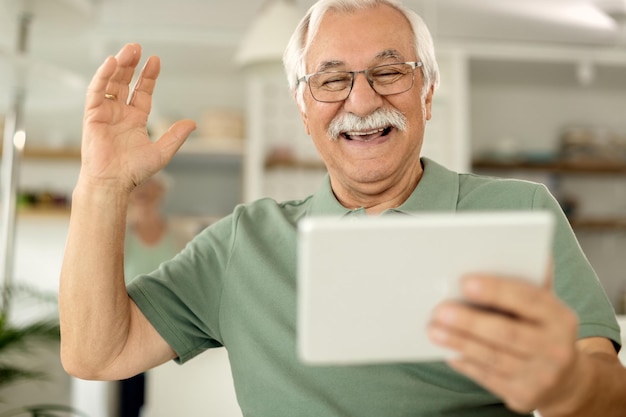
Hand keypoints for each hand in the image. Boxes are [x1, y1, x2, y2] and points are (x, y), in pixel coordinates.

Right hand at [80, 43, 195, 191]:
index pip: (142, 92)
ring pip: (111, 83)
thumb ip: (176, 136)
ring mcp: (105, 113)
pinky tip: (111, 63)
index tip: (155, 61)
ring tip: (128, 50)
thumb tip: (192, 123)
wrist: (113, 182)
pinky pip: (96, 91)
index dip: (148, 76)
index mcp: (135, 119)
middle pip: (125, 82)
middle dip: (131, 65)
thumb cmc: (133, 171)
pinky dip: (102, 77)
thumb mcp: (162, 152)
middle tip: (137, 48)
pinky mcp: (92, 115)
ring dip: (118, 66)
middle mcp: (120, 113)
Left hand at [428, 273, 579, 412]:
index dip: (496, 290)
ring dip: (459, 342)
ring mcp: (541, 376)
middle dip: (470, 321)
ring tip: (433, 329)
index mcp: (561, 317)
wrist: (566, 379)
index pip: (528, 299)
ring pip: (492, 357)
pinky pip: (486, 377)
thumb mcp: (544, 306)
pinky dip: (463, 362)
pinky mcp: (523, 396)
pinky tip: (446, 350)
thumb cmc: (542, 328)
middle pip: (507, 333)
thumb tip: (506, 246)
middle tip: (440, 309)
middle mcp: (555, 348)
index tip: (465, 282)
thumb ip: (526, 281)